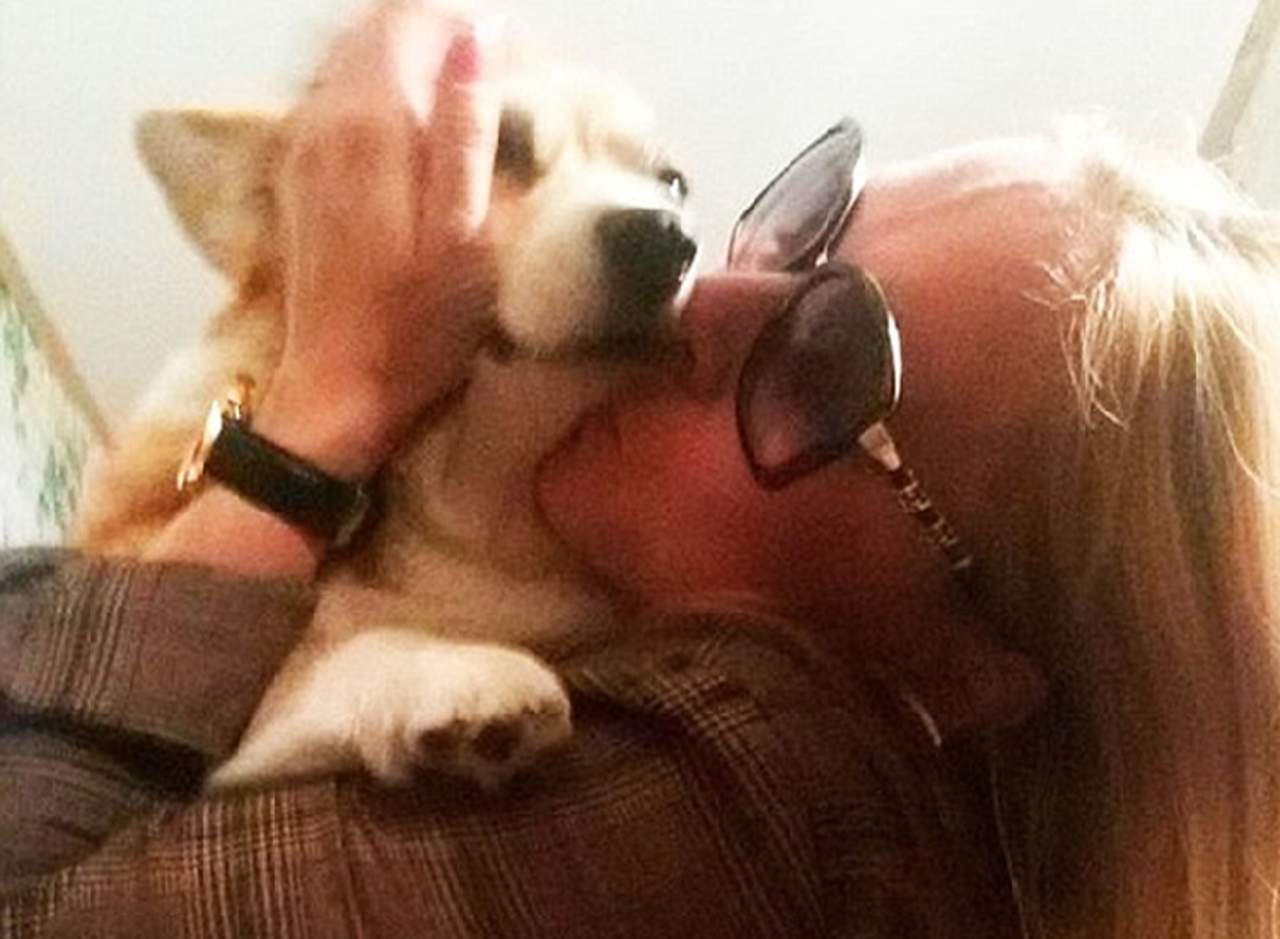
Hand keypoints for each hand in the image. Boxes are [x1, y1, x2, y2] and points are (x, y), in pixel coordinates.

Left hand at [259, 1, 502, 479]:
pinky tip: (415, 125)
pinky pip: (336, 94)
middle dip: (438, 36)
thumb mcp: (468, 233)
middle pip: (377, 29)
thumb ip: (468, 128)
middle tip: (493, 77)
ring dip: (409, 60)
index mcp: (373, 123)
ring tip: (461, 97)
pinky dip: (380, 88)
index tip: (511, 62)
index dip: (467, 27)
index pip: (413, 20)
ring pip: (353, 58)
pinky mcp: (298, 172)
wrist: (342, 388)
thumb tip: (479, 36)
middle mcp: (325, 117)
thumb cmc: (421, 325)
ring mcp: (303, 143)